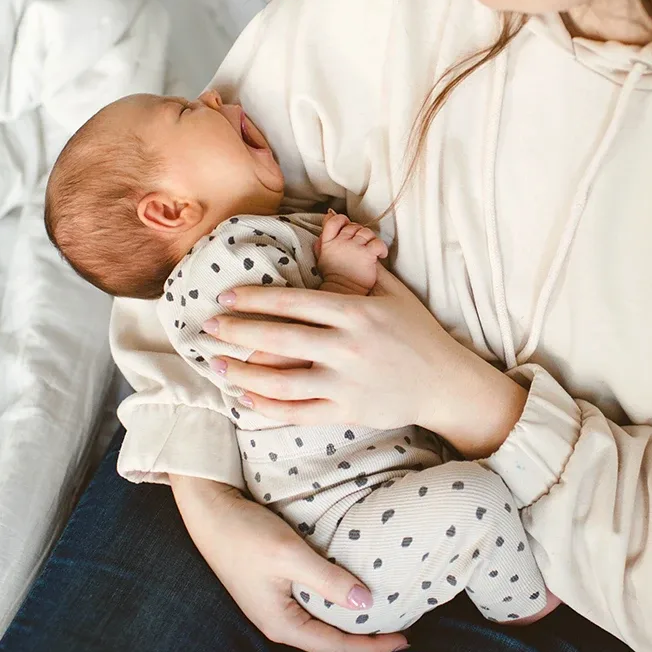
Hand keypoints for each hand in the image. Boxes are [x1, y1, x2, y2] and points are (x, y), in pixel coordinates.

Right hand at [170, 475, 407, 651]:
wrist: (210, 511)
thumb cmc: (245, 534)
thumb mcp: (291, 556)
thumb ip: (328, 581)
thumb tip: (366, 602)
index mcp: (281, 624)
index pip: (336, 646)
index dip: (372, 646)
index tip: (404, 639)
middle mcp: (278, 622)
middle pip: (330, 640)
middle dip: (365, 638)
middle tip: (400, 627)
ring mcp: (275, 606)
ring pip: (322, 624)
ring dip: (351, 620)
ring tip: (382, 612)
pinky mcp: (274, 588)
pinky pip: (313, 606)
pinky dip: (336, 603)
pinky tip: (351, 590)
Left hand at [202, 268, 528, 457]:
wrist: (446, 383)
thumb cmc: (420, 334)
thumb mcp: (396, 295)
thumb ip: (362, 272)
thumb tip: (333, 240)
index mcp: (355, 313)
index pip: (292, 303)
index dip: (253, 300)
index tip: (226, 298)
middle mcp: (346, 347)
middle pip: (277, 338)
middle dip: (235, 332)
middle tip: (206, 328)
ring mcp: (345, 382)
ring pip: (280, 380)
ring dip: (241, 373)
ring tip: (216, 365)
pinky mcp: (346, 411)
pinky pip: (297, 411)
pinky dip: (266, 407)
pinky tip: (245, 398)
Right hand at [313, 211, 388, 295]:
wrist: (343, 292)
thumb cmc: (335, 276)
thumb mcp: (322, 257)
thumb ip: (323, 239)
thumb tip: (327, 218)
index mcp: (328, 242)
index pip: (333, 221)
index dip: (342, 219)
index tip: (347, 225)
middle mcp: (341, 242)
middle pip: (353, 226)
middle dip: (359, 231)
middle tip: (361, 243)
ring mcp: (354, 248)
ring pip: (366, 232)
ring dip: (370, 238)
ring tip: (370, 249)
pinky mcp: (367, 254)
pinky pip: (377, 242)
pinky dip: (381, 247)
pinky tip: (380, 255)